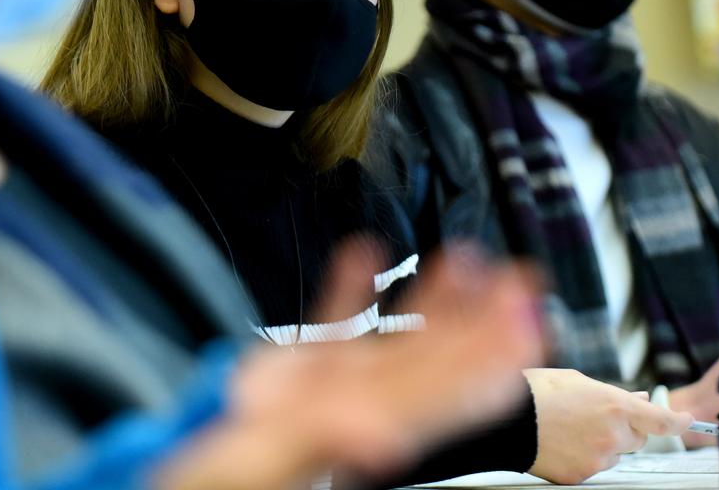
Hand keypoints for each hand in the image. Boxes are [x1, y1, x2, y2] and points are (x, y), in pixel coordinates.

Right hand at [155, 242, 543, 488]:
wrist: (189, 466)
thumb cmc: (228, 474)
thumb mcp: (274, 458)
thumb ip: (329, 441)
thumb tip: (383, 441)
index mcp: (364, 425)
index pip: (444, 391)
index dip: (489, 359)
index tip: (529, 326)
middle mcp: (361, 403)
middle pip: (437, 358)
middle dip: (482, 318)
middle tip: (523, 279)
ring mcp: (332, 385)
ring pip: (396, 337)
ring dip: (432, 298)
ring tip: (463, 255)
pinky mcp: (297, 371)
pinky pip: (332, 320)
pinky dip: (350, 286)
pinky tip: (364, 250)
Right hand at [526, 369, 690, 484]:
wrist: (508, 419)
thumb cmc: (537, 392)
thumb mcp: (579, 381)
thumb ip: (614, 393)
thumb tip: (637, 398)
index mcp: (615, 406)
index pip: (661, 420)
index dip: (679, 421)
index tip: (687, 420)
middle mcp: (612, 435)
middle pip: (637, 439)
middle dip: (626, 429)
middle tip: (598, 417)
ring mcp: (598, 458)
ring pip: (615, 454)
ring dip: (603, 443)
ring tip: (571, 428)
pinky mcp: (581, 475)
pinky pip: (594, 467)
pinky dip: (584, 456)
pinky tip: (563, 442)